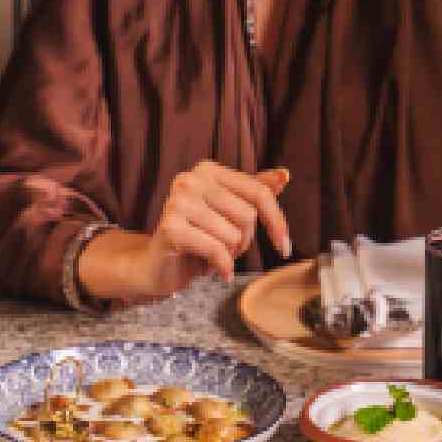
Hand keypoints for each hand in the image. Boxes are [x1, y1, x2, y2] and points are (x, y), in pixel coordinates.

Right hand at [78, 161, 291, 302]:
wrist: (156, 266)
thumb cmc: (196, 240)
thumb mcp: (229, 215)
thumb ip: (254, 192)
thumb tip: (284, 175)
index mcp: (208, 171)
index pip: (258, 192)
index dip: (276, 222)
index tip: (285, 246)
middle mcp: (191, 180)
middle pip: (247, 215)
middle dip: (245, 241)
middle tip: (228, 250)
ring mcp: (178, 201)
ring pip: (233, 235)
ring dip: (231, 255)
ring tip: (214, 257)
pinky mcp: (170, 227)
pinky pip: (217, 250)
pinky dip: (223, 266)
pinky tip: (217, 271)